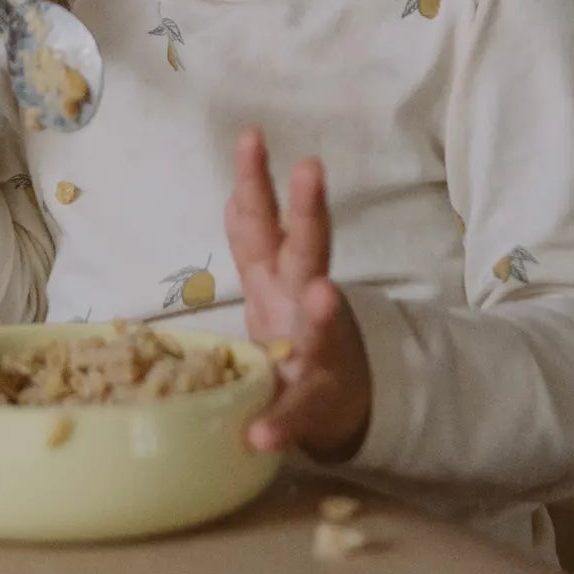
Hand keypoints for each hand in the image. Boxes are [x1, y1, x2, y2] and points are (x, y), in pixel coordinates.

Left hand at [225, 129, 372, 459]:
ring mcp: (314, 348)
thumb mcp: (272, 276)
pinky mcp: (313, 401)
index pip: (264, 217)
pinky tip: (259, 436)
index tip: (249, 136)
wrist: (339, 396)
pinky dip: (279, 425)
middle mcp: (300, 299)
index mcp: (278, 271)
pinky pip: (296, 414)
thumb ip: (254, 239)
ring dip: (320, 310)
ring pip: (319, 323)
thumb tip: (234, 195)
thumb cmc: (293, 327)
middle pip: (307, 247)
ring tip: (323, 294)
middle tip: (311, 167)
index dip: (255, 179)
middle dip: (308, 210)